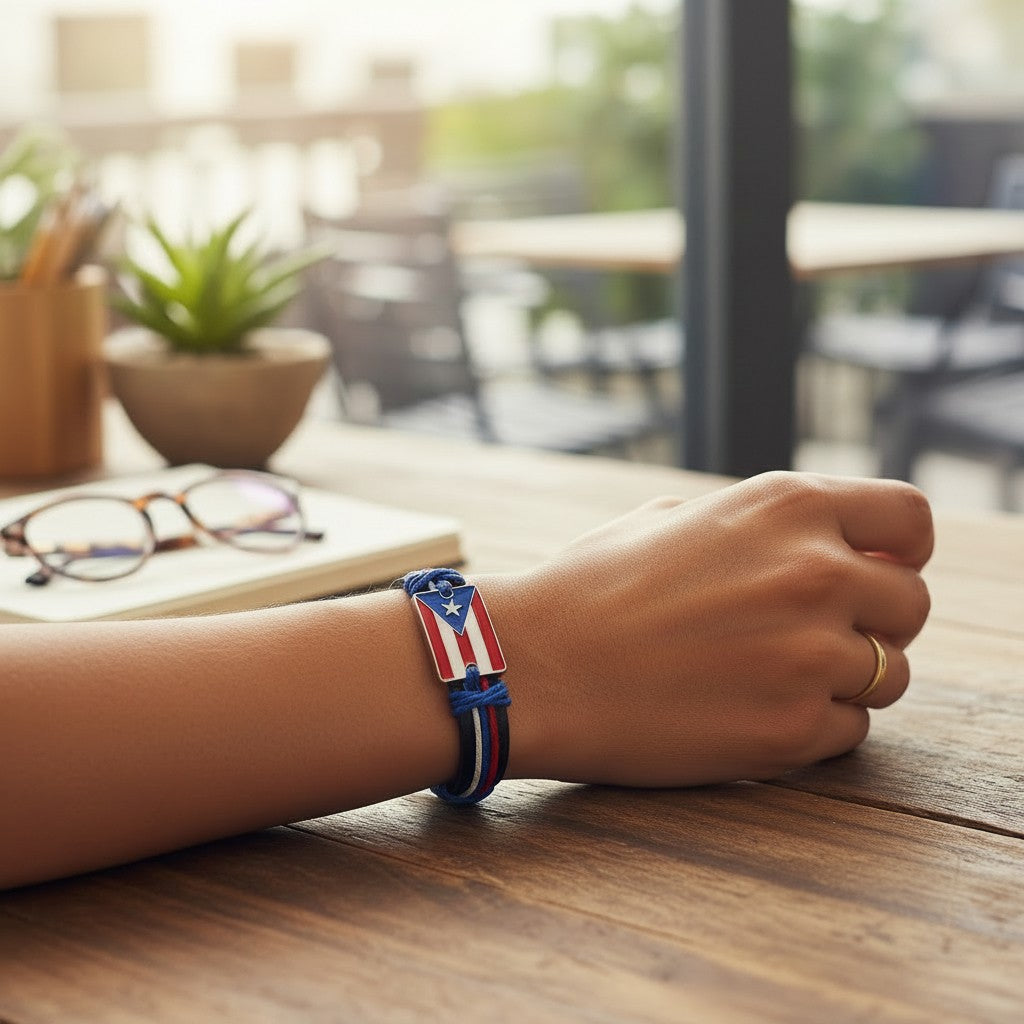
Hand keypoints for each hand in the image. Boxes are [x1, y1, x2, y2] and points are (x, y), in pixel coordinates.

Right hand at [498, 472, 932, 786]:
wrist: (533, 668)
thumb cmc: (592, 588)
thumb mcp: (674, 517)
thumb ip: (761, 524)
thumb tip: (822, 543)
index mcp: (785, 507)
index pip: (911, 519)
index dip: (898, 550)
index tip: (873, 572)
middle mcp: (812, 574)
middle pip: (911, 606)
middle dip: (874, 621)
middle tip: (814, 634)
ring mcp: (808, 656)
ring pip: (890, 676)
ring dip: (845, 679)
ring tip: (773, 676)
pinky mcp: (790, 732)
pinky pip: (849, 732)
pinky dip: (814, 727)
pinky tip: (753, 711)